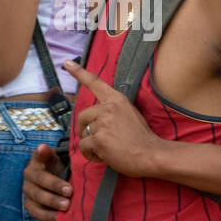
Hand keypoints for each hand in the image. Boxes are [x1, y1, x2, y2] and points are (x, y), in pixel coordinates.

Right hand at [23, 143, 71, 220]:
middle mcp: (29, 174)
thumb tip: (43, 147)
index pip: (38, 155)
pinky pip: (36, 212)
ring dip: (52, 202)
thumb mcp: (63, 159)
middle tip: (70, 191)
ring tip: (67, 207)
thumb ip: (58, 155)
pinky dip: (47, 216)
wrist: (60, 183)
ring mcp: (28, 190)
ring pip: (36, 197)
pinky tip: (59, 218)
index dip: (42, 153)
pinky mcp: (30, 205)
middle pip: (39, 179)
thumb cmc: (63, 169)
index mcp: (38, 160)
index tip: (44, 149)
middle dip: (54, 185)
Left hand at [66, 60, 159, 176]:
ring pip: (84, 134)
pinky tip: (103, 156)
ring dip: (92, 144)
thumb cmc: (143, 139)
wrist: (152, 154)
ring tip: (108, 149)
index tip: (67, 63)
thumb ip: (114, 111)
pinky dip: (90, 155)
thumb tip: (98, 119)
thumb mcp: (131, 115)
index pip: (96, 83)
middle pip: (82, 115)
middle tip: (95, 139)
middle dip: (84, 128)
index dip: (79, 73)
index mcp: (117, 100)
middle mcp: (109, 108)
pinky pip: (83, 146)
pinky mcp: (99, 139)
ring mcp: (103, 123)